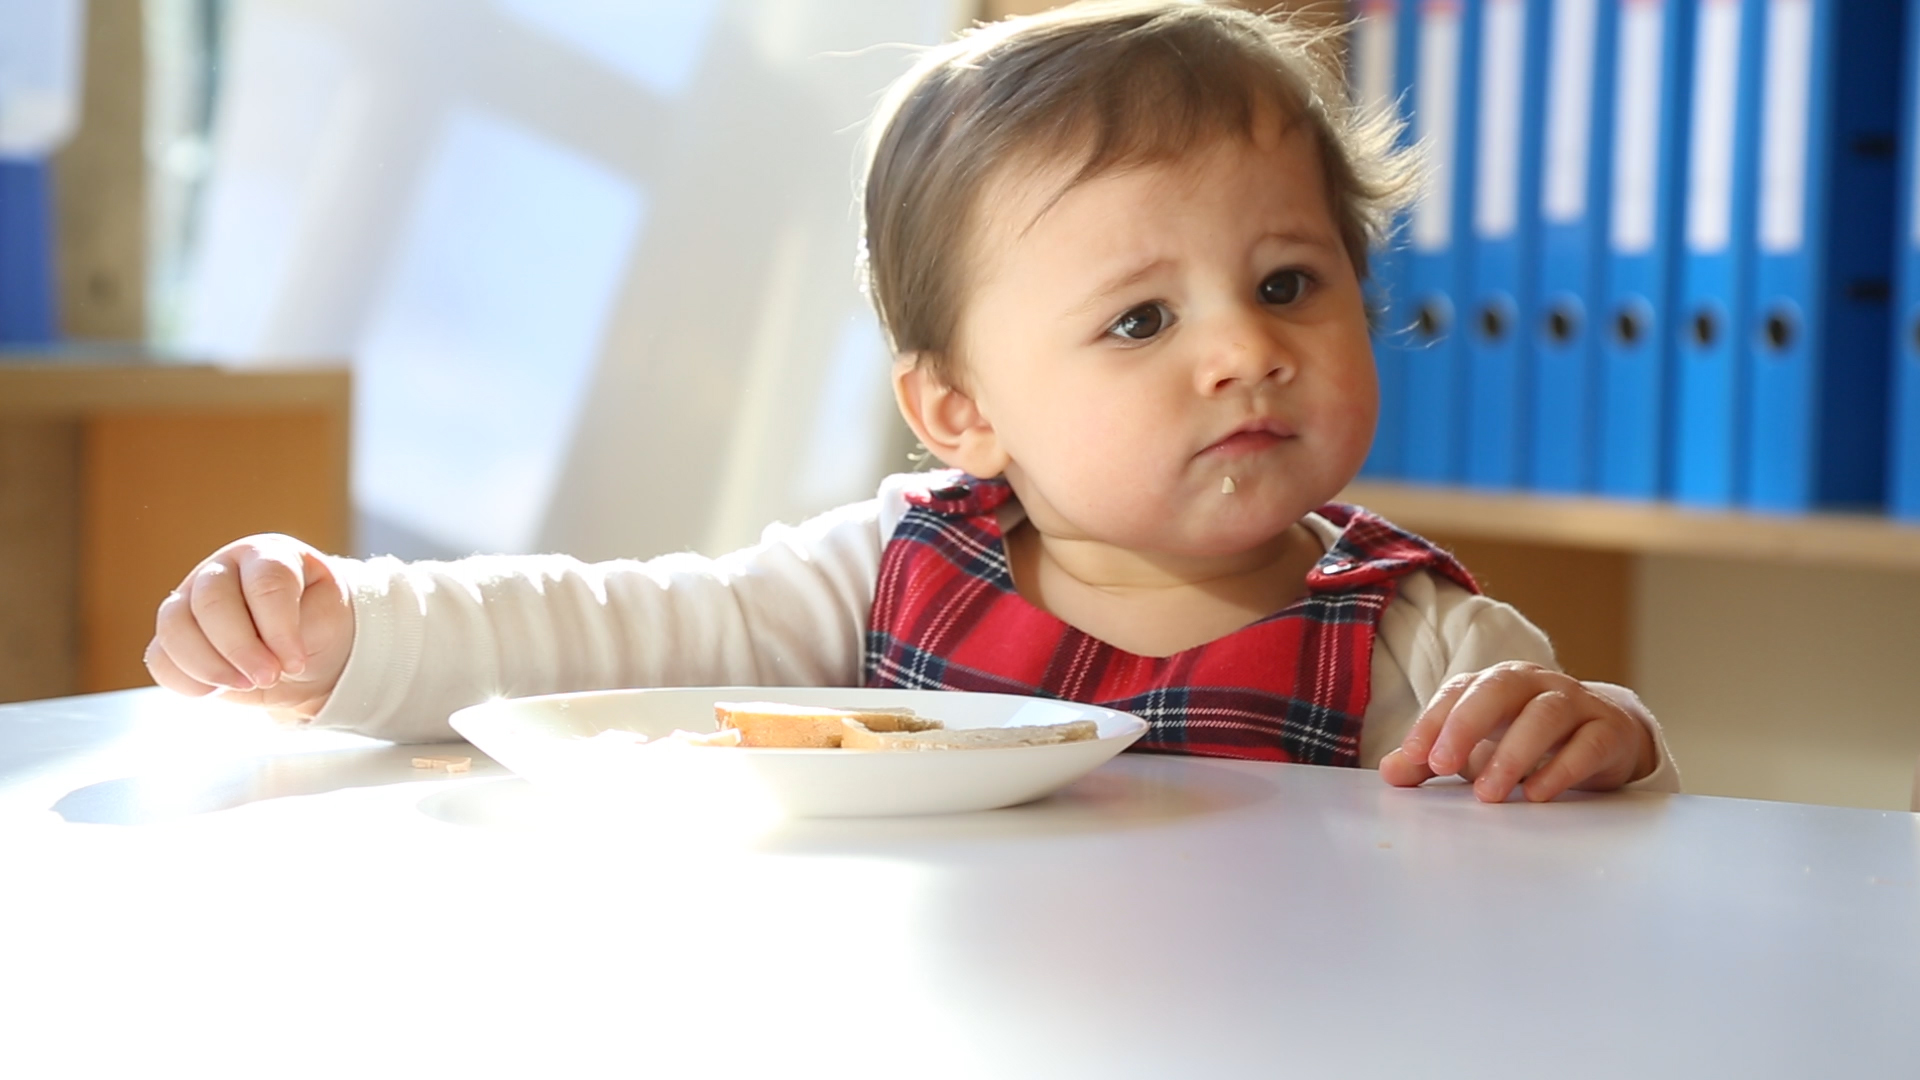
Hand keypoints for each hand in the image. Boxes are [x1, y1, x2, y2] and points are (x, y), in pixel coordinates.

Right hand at [145, 534, 354, 717]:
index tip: (295, 663)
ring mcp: (190, 599)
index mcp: (267, 555)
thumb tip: (270, 655)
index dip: (278, 627)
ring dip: (208, 665)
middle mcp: (222, 570)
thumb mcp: (329, 619)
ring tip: (246, 685)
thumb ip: (305, 628)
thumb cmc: (319, 625)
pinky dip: (186, 680)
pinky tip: (217, 690)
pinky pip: (159, 658)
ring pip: (174, 627)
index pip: (265, 582)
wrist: (304, 650)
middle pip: (212, 602)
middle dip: (240, 648)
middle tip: (268, 677)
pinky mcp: (174, 636)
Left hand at [1378, 661, 1655, 802]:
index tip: (1413, 757)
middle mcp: (1534, 684)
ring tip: (1489, 793)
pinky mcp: (1608, 731)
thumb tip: (1391, 772)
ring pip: (1545, 715)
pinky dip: (1561, 769)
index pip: (1458, 691)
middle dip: (1467, 725)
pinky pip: (1587, 744)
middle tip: (1443, 765)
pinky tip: (1536, 793)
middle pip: (1499, 689)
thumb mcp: (1479, 747)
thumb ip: (1434, 758)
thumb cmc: (1529, 738)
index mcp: (1495, 683)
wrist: (1607, 735)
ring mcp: (1575, 703)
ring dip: (1513, 753)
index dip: (1433, 721)